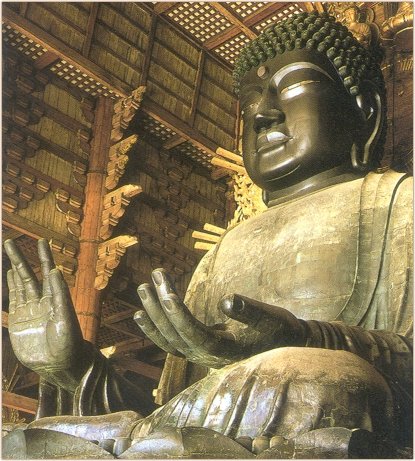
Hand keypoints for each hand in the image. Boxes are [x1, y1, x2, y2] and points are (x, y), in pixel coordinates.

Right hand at [4, 239, 90, 391]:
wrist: (59, 366)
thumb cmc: (69, 343)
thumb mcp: (66, 319)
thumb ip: (60, 296)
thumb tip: (55, 271)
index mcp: (55, 298)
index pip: (48, 272)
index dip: (44, 256)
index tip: (41, 241)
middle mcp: (42, 301)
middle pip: (28, 275)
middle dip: (20, 258)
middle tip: (9, 242)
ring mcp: (29, 310)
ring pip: (19, 285)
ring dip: (14, 269)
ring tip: (10, 254)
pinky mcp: (18, 322)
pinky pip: (13, 300)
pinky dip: (10, 286)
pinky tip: (9, 275)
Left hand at [134, 269, 306, 367]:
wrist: (282, 345)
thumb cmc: (277, 329)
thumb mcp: (269, 317)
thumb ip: (249, 311)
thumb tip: (227, 301)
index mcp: (223, 350)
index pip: (192, 331)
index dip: (177, 312)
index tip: (164, 290)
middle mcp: (206, 356)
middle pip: (175, 333)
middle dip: (161, 304)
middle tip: (154, 275)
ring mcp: (199, 355)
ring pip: (168, 339)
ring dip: (153, 314)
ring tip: (143, 288)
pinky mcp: (197, 349)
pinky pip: (169, 342)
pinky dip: (154, 328)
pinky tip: (141, 314)